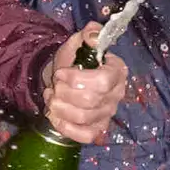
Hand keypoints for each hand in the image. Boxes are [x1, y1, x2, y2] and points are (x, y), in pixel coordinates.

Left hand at [40, 28, 126, 143]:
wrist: (63, 80)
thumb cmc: (72, 61)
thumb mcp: (77, 42)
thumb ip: (88, 34)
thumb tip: (93, 36)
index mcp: (116, 71)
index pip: (103, 80)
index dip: (77, 79)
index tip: (60, 74)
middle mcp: (117, 94)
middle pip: (90, 100)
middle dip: (64, 93)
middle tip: (54, 86)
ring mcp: (108, 113)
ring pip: (83, 117)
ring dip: (60, 108)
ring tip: (52, 98)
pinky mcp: (98, 129)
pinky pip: (84, 135)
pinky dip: (65, 127)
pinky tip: (56, 116)